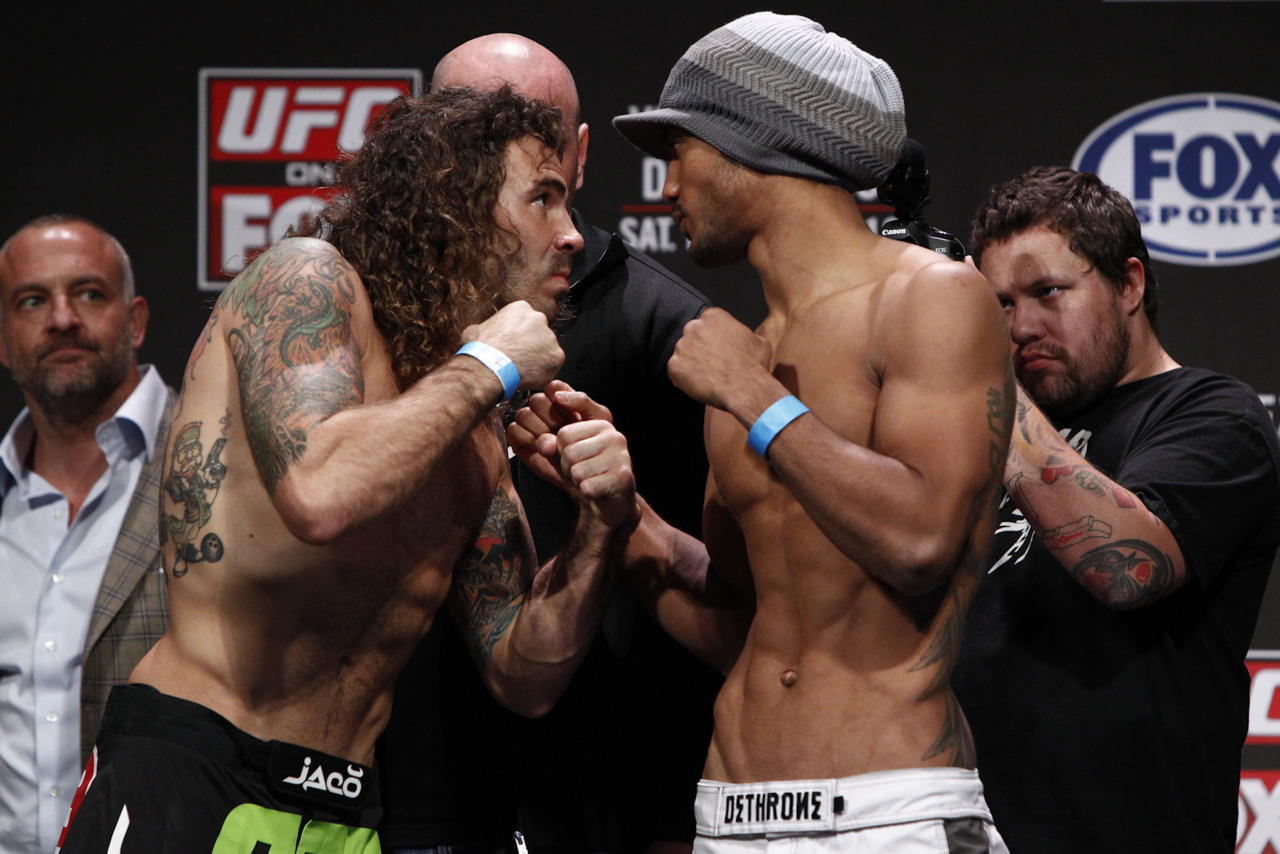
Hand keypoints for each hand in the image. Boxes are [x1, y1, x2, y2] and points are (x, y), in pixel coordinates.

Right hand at [461, 301, 563, 390]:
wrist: (489, 367)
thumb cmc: (481, 350)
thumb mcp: (475, 330)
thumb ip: (486, 328)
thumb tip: (481, 333)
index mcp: (520, 308)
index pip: (525, 321)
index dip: (519, 335)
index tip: (514, 344)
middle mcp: (539, 319)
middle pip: (539, 333)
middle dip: (531, 345)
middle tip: (519, 358)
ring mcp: (550, 337)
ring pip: (547, 350)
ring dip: (538, 359)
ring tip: (522, 369)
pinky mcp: (556, 356)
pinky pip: (552, 365)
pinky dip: (543, 372)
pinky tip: (529, 377)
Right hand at [508, 380, 612, 490]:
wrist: (585, 472)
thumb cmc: (593, 444)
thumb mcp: (598, 418)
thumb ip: (582, 400)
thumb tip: (558, 395)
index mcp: (563, 399)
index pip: (552, 387)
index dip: (559, 401)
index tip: (569, 415)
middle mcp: (545, 409)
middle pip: (537, 400)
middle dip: (551, 419)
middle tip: (562, 432)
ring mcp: (531, 423)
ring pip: (524, 415)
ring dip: (540, 431)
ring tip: (554, 443)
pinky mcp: (519, 439)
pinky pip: (514, 430)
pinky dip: (527, 439)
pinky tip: (540, 448)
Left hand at [508, 383, 634, 527]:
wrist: (609, 501)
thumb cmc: (585, 469)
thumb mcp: (564, 449)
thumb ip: (549, 439)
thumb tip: (545, 443)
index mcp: (600, 421)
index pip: (563, 433)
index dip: (558, 449)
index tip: (566, 451)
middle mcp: (613, 434)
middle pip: (568, 451)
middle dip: (566, 465)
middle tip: (578, 468)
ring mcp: (620, 455)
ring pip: (576, 470)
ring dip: (575, 479)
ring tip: (588, 477)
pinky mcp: (622, 477)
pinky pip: (586, 486)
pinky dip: (585, 492)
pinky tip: (595, 488)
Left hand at [667, 307, 772, 410]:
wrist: (745, 388)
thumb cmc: (754, 365)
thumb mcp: (759, 341)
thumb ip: (745, 334)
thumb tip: (747, 338)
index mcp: (714, 316)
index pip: (707, 323)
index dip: (712, 337)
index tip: (718, 348)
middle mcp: (694, 327)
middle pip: (692, 336)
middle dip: (700, 348)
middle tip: (712, 363)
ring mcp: (682, 346)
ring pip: (683, 354)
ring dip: (692, 363)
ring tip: (708, 376)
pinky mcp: (674, 366)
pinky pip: (675, 371)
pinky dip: (684, 378)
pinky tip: (700, 384)